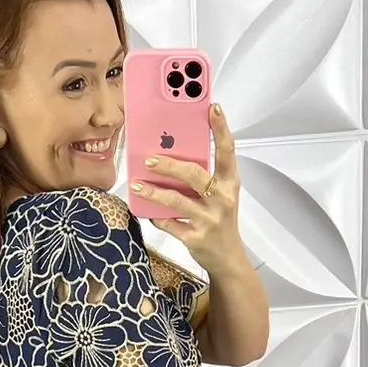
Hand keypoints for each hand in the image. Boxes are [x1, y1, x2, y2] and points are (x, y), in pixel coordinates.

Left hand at [130, 103, 243, 275]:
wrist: (227, 258)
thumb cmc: (220, 219)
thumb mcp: (220, 194)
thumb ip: (204, 175)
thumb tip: (172, 151)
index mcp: (230, 183)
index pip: (228, 151)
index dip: (221, 128)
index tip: (212, 108)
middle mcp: (221, 199)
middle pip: (195, 174)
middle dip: (170, 164)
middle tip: (150, 159)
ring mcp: (209, 219)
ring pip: (177, 200)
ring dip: (154, 191)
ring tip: (137, 185)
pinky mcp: (195, 237)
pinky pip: (169, 223)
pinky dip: (155, 216)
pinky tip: (145, 210)